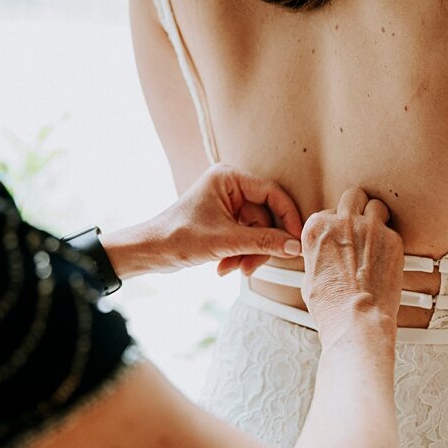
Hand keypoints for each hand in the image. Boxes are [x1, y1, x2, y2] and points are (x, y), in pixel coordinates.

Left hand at [102, 164, 303, 278]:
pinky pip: (246, 238)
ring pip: (258, 231)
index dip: (288, 218)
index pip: (272, 194)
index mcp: (229, 178)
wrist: (150, 252)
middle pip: (266, 217)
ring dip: (249, 254)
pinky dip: (240, 254)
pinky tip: (225, 267)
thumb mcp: (226, 241)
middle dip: (260, 245)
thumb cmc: (179, 237)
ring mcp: (228, 204)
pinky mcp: (225, 221)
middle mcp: (231, 187)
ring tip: (234, 269)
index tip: (297, 242)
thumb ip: (264, 242)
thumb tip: (296, 247)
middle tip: (252, 266)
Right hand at [300, 188, 402, 339]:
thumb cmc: (331, 305)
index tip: (340, 235)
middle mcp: (343, 222)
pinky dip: (390, 241)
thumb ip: (318, 255)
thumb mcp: (309, 277)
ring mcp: (370, 228)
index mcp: (317, 228)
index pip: (327, 212)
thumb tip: (324, 257)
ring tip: (377, 233)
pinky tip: (386, 255)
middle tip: (360, 223)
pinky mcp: (392, 239)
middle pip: (352, 197)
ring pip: (376, 206)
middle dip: (356, 208)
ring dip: (376, 217)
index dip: (336, 225)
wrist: (356, 318)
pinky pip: (392, 230)